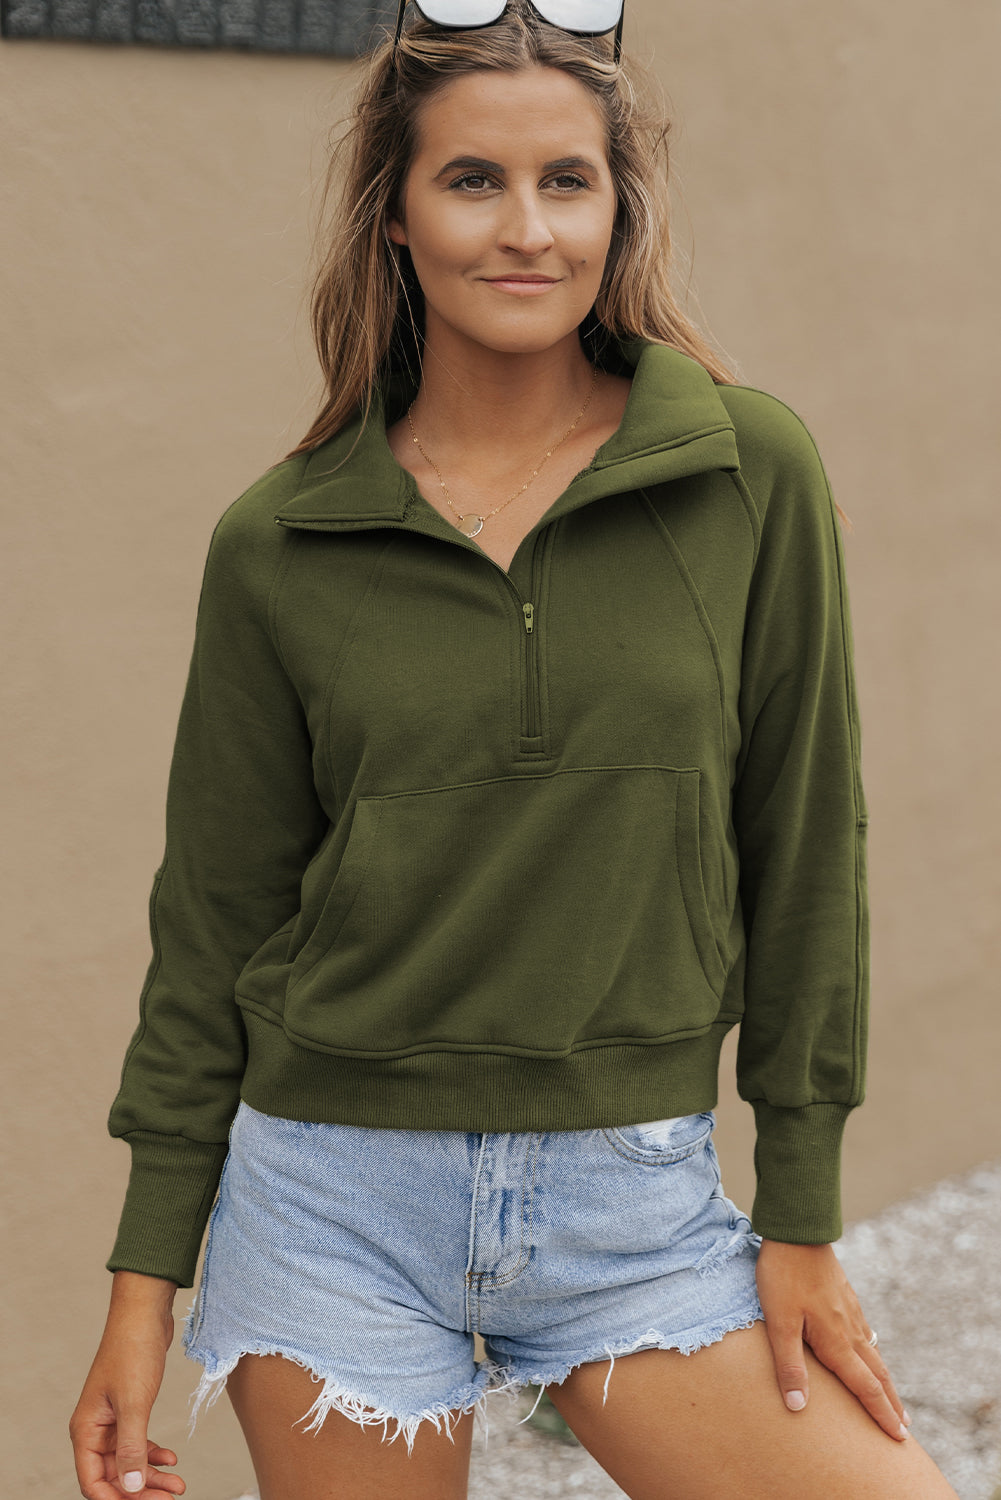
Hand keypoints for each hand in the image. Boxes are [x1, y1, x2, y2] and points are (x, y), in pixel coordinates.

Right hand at [70, 1272, 185, 1498]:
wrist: (145, 1314)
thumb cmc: (133, 1351)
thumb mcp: (134, 1403)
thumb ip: (131, 1447)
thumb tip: (132, 1486)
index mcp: (86, 1430)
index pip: (93, 1481)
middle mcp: (95, 1428)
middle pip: (113, 1475)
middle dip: (140, 1490)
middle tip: (170, 1498)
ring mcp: (112, 1419)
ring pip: (129, 1461)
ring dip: (151, 1475)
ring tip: (179, 1485)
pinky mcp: (130, 1409)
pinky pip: (139, 1442)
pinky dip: (154, 1453)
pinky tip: (172, 1459)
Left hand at [755, 1239, 910, 1440]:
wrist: (797, 1230)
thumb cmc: (783, 1275)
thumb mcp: (779, 1322)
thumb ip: (789, 1365)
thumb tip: (798, 1406)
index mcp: (836, 1341)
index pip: (866, 1387)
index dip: (881, 1414)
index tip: (898, 1438)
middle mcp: (849, 1329)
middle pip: (877, 1374)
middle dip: (891, 1403)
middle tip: (905, 1429)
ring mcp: (850, 1310)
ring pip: (873, 1353)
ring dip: (884, 1379)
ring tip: (892, 1397)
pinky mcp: (845, 1295)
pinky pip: (865, 1333)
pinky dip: (873, 1353)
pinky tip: (868, 1350)